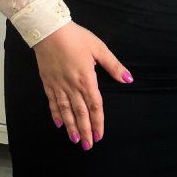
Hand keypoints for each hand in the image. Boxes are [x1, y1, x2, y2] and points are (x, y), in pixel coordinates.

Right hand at [33, 22, 132, 149]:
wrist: (49, 30)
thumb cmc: (76, 37)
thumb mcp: (99, 49)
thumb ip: (113, 66)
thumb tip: (128, 79)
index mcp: (86, 79)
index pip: (95, 106)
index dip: (98, 122)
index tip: (100, 135)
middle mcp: (72, 86)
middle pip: (80, 113)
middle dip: (85, 131)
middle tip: (88, 146)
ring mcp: (58, 85)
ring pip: (66, 111)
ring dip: (71, 127)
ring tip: (75, 140)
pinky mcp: (48, 82)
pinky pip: (52, 102)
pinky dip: (56, 114)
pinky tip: (59, 124)